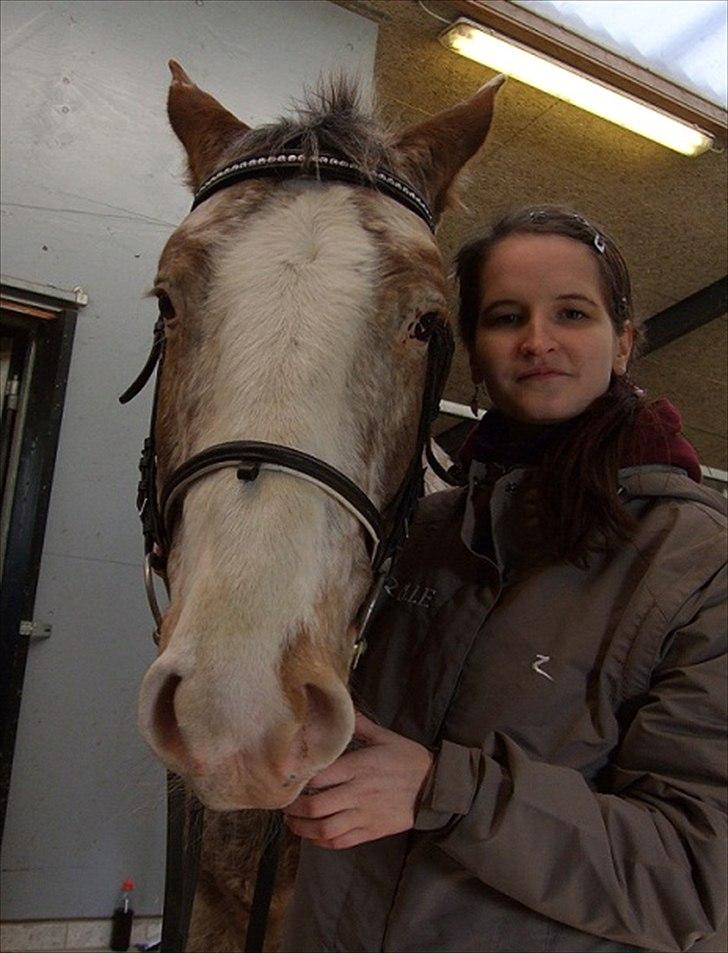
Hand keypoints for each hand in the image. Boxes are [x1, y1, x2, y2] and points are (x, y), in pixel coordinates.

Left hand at [283, 711, 433, 849]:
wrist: (436, 788)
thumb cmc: (409, 759)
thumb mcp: (387, 737)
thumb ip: (362, 725)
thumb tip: (345, 707)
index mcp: (359, 766)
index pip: (319, 776)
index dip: (297, 780)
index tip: (285, 779)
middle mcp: (358, 792)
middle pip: (315, 806)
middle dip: (293, 808)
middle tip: (284, 804)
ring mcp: (364, 815)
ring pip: (324, 828)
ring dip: (302, 828)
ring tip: (293, 822)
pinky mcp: (371, 832)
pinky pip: (340, 841)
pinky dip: (322, 841)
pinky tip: (313, 835)